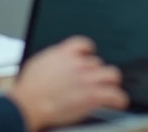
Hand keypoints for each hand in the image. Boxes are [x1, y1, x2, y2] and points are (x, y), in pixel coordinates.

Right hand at [9, 36, 127, 131]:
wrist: (28, 104)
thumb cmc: (27, 90)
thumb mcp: (38, 65)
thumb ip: (53, 61)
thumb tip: (55, 65)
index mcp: (64, 53)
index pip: (84, 44)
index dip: (89, 52)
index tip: (89, 56)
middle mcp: (78, 63)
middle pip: (98, 63)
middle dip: (95, 73)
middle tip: (93, 82)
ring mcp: (87, 79)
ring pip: (111, 74)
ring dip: (110, 82)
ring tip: (110, 89)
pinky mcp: (92, 95)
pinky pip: (115, 94)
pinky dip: (119, 99)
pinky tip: (119, 102)